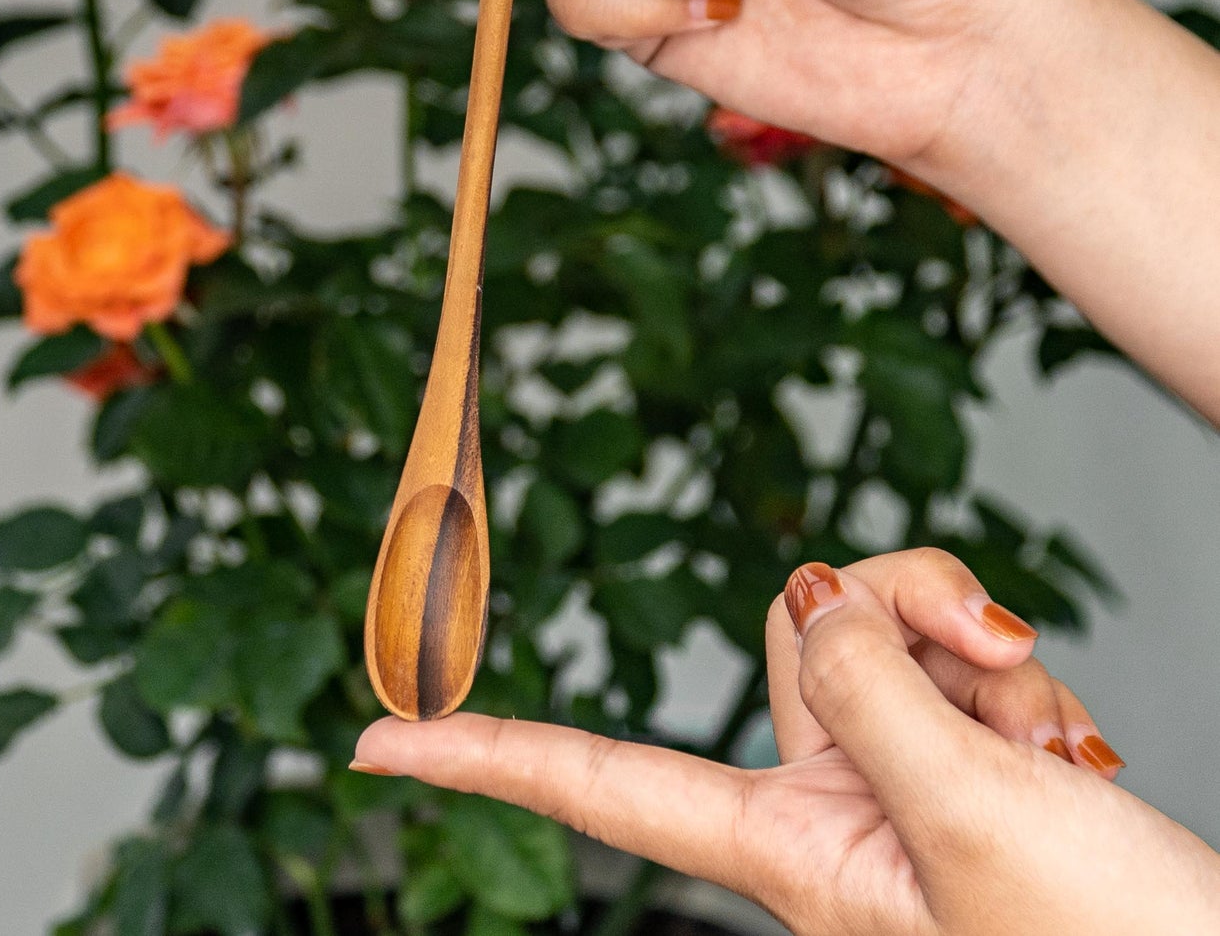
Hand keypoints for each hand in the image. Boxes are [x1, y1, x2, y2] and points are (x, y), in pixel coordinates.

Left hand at [354, 549, 1219, 934]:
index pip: (602, 786)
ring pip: (879, 622)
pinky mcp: (958, 748)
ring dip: (972, 648)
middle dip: (898, 614)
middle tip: (1001, 667)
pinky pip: (952, 652)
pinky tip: (1067, 738)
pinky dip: (1011, 672)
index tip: (373, 744)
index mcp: (794, 850)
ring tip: (1053, 736)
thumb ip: (867, 691)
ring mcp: (898, 771)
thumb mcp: (967, 820)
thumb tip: (808, 591)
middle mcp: (831, 801)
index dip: (485, 757)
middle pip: (795, 628)